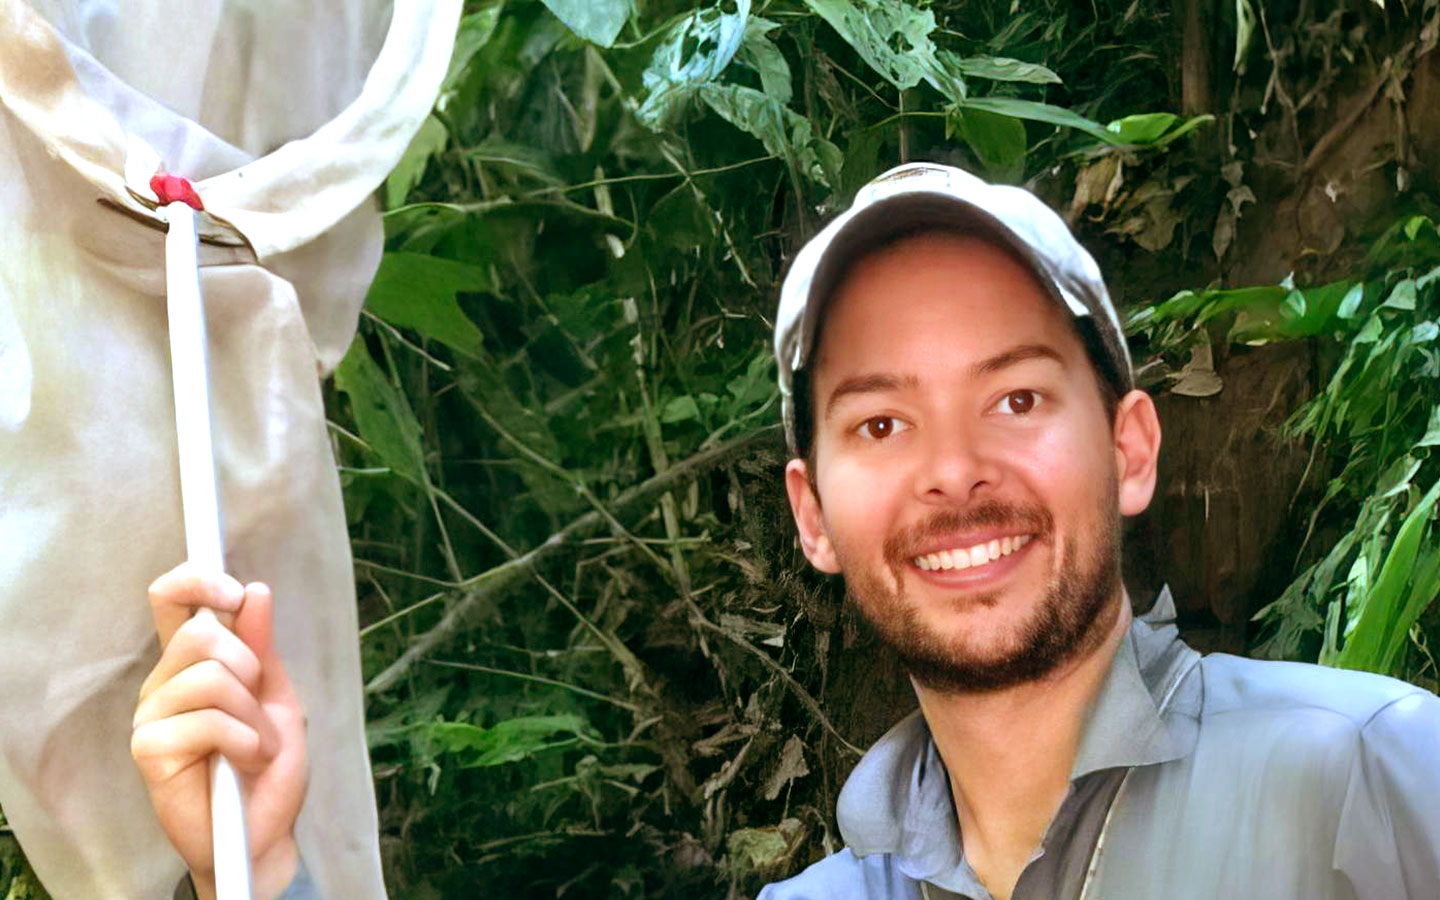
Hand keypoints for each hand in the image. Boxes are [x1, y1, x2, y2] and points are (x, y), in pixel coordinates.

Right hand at [132, 564, 307, 899]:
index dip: (198, 581)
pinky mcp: (149, 749)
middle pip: (201, 635)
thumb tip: (256, 590)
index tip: (235, 593)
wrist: (265, 828)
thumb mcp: (276, 695)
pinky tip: (244, 762)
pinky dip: (243, 741)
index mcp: (191, 662)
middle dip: (250, 668)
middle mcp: (164, 682)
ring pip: (210, 678)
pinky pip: (206, 721)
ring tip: (256, 747)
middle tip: (258, 707)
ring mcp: (151, 715)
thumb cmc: (267, 764)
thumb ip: (262, 646)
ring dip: (253, 717)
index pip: (171, 598)